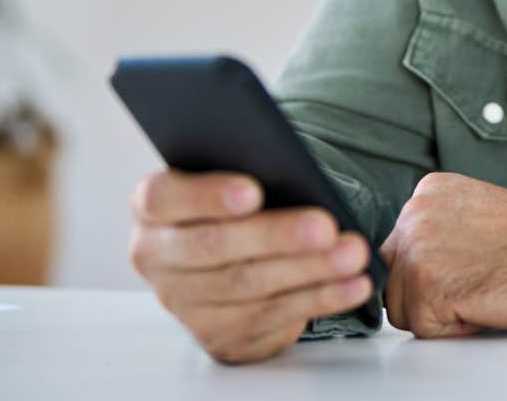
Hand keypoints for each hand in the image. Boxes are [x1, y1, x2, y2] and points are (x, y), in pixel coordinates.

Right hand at [128, 170, 373, 363]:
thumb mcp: (234, 177)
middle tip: (325, 226)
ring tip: (353, 254)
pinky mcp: (218, 336)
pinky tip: (353, 283)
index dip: (207, 196)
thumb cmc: (240, 202)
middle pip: (212, 249)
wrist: (236, 253)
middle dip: (275, 237)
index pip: (163, 198)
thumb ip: (249, 169)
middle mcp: (157, 258)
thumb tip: (293, 172)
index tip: (254, 191)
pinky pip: (271, 319)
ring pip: (246, 287)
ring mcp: (184, 303)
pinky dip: (319, 299)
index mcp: (153, 207)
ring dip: (308, 271)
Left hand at [380, 172, 506, 337]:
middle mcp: (414, 213)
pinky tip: (486, 301)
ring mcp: (417, 248)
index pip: (402, 249)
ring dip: (442, 313)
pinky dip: (456, 328)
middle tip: (479, 281)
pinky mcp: (427, 285)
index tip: (472, 265)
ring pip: (402, 308)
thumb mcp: (477, 214)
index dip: (438, 270)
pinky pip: (424, 330)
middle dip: (431, 292)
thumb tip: (424, 261)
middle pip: (394, 278)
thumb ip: (442, 228)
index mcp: (428, 192)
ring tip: (483, 290)